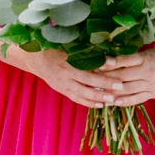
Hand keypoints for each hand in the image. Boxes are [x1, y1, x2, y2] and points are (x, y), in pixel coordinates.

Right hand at [21, 47, 135, 109]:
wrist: (34, 59)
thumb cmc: (54, 49)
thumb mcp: (69, 49)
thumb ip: (88, 55)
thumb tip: (110, 60)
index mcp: (67, 64)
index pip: (89, 73)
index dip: (104, 77)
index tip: (118, 78)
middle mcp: (65, 77)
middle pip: (87, 86)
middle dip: (104, 89)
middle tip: (120, 89)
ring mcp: (62, 85)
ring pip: (82, 95)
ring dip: (98, 98)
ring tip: (112, 101)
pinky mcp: (62, 90)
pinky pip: (76, 99)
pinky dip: (88, 103)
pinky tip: (100, 105)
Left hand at [85, 47, 154, 105]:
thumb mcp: (149, 52)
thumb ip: (132, 57)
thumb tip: (110, 58)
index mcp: (146, 58)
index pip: (123, 61)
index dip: (108, 63)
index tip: (95, 64)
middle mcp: (147, 72)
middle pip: (122, 76)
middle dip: (104, 78)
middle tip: (89, 79)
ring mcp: (151, 84)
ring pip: (127, 89)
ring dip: (110, 91)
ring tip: (96, 92)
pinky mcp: (154, 93)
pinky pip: (136, 99)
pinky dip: (123, 101)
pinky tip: (112, 102)